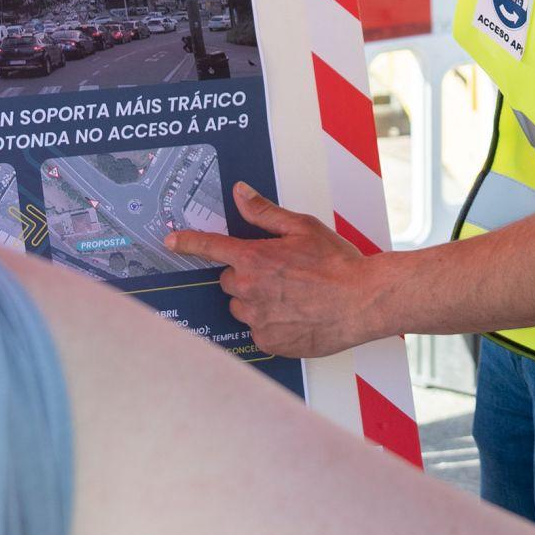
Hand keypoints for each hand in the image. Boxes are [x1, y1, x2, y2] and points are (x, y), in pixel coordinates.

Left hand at [167, 182, 392, 358]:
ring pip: (242, 307)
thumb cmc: (337, 264)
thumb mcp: (302, 228)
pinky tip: (296, 315)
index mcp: (253, 259)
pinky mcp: (268, 341)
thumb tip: (242, 193)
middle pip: (229, 281)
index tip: (172, 241)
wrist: (363, 301)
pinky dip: (271, 324)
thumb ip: (265, 213)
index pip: (209, 247)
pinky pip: (258, 330)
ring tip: (291, 297)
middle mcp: (249, 290)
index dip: (188, 243)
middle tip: (278, 274)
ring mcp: (257, 319)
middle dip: (246, 276)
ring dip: (257, 302)